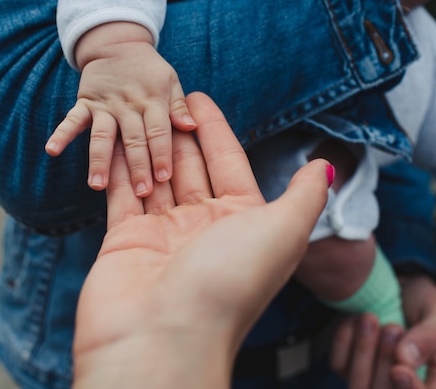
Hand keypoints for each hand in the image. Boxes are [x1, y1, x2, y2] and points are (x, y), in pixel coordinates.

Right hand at [46, 22, 195, 194]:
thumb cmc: (150, 72)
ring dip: (99, 160)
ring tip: (97, 185)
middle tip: (140, 193)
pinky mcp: (85, 103)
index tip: (163, 178)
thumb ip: (179, 106)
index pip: (158, 131)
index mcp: (153, 101)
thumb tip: (191, 127)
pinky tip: (51, 150)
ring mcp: (105, 105)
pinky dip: (61, 133)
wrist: (118, 44)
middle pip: (133, 139)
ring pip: (103, 136)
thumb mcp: (171, 81)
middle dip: (136, 167)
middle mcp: (129, 106)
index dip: (161, 154)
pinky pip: (72, 119)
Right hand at [72, 92, 331, 388]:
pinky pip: (121, 193)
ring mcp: (162, 234)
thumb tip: (324, 167)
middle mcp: (203, 227)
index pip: (228, 162)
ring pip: (154, 176)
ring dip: (147, 145)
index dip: (215, 129)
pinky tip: (112, 139)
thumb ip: (303, 197)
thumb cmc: (230, 284)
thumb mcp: (282, 233)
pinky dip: (117, 167)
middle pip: (189, 167)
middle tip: (162, 95)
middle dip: (178, 132)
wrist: (164, 339)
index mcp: (242, 222)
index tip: (198, 97)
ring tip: (135, 110)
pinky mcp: (124, 241)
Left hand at [329, 275, 435, 388]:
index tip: (399, 369)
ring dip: (363, 352)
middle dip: (384, 363)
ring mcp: (372, 379)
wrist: (394, 285)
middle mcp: (400, 386)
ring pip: (359, 386)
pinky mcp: (348, 367)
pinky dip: (344, 341)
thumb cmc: (423, 300)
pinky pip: (339, 365)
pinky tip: (355, 318)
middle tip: (392, 327)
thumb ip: (431, 335)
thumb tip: (406, 359)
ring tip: (370, 318)